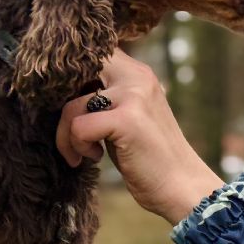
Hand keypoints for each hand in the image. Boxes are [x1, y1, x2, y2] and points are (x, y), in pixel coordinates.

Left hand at [56, 50, 223, 223]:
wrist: (183, 187)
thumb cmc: (150, 158)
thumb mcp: (130, 117)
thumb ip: (106, 98)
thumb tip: (61, 92)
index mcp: (139, 73)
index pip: (90, 55)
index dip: (70, 81)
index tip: (72, 112)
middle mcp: (138, 76)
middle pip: (75, 74)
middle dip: (60, 105)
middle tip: (71, 131)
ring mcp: (133, 96)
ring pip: (71, 105)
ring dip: (67, 135)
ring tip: (86, 153)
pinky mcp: (127, 120)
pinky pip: (78, 127)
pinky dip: (77, 147)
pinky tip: (95, 157)